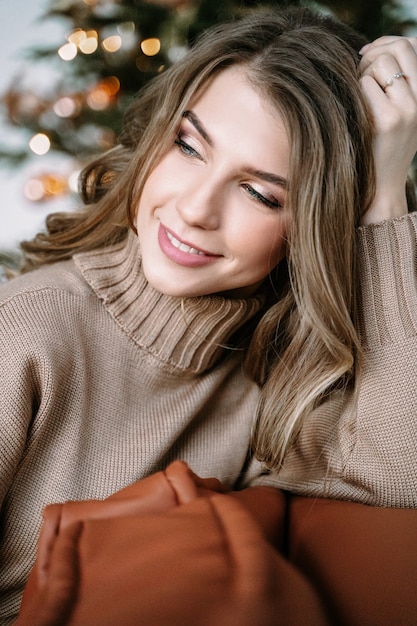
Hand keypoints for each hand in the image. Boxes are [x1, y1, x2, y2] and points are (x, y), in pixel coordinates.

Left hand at [359, 36, 416, 223]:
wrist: (384, 186)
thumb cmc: (384, 147)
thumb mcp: (402, 112)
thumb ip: (398, 83)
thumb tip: (373, 50)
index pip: (412, 45)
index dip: (386, 42)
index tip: (367, 54)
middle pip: (395, 50)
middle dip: (371, 57)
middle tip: (358, 75)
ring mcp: (406, 109)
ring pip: (379, 65)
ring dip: (362, 76)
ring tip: (359, 99)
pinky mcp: (387, 121)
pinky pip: (364, 86)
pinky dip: (354, 94)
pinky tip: (355, 112)